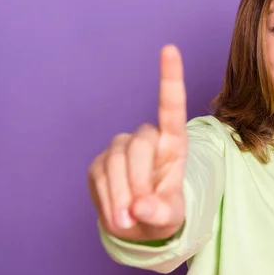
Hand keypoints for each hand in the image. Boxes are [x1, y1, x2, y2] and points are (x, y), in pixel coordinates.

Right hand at [88, 44, 187, 241]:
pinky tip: (117, 213)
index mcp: (173, 144)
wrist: (138, 225)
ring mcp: (121, 148)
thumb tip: (141, 205)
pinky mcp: (100, 161)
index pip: (172, 107)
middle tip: (139, 214)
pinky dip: (107, 199)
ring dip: (120, 196)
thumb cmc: (162, 214)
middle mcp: (147, 139)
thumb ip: (161, 212)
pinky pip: (99, 175)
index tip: (169, 48)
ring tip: (129, 220)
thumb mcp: (171, 218)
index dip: (170, 78)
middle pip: (139, 147)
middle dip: (137, 183)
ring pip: (116, 161)